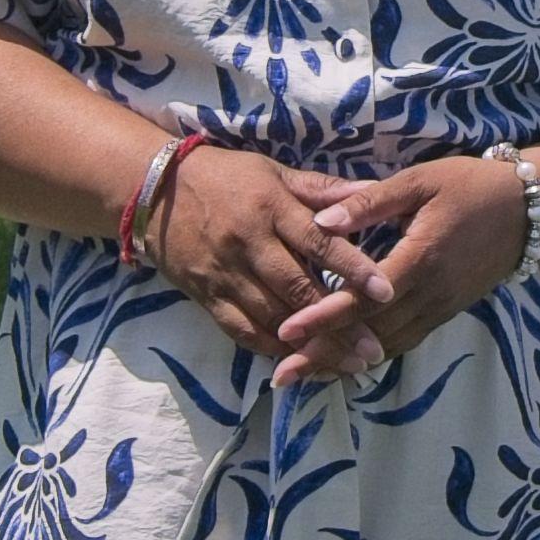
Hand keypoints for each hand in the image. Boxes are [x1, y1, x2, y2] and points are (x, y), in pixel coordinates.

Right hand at [145, 143, 400, 357]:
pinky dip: (272, 349)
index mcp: (271, 207)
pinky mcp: (207, 297)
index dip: (352, 269)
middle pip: (298, 291)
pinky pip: (242, 331)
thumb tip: (372, 190)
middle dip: (338, 324)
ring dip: (311, 346)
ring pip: (272, 319)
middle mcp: (249, 244)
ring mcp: (225, 275)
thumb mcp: (274, 172)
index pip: (318, 241)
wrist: (154, 193)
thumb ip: (322, 189)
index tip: (386, 292)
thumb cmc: (226, 178)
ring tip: (348, 366)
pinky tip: (300, 363)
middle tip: (374, 350)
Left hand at [271, 155, 528, 386]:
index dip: (325, 318)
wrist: (528, 212)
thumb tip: (320, 221)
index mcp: (420, 258)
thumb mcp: (419, 181)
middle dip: (325, 355)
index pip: (365, 298)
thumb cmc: (469, 187)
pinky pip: (403, 341)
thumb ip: (369, 203)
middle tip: (282, 373)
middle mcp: (430, 293)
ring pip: (387, 345)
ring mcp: (440, 308)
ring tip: (304, 376)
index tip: (288, 332)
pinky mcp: (445, 313)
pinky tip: (345, 363)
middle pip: (371, 333)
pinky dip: (371, 355)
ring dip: (344, 363)